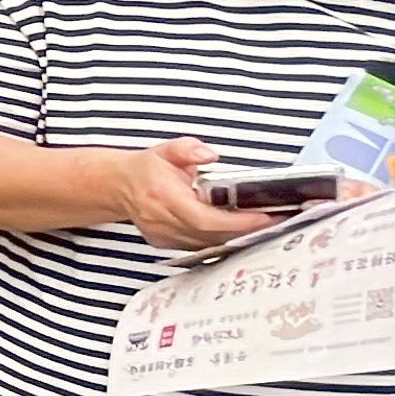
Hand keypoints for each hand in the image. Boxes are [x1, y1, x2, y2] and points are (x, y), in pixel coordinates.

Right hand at [115, 138, 265, 252]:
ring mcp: (163, 236)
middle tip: (274, 221)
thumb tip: (209, 155)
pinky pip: (200, 247)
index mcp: (163, 196)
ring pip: (208, 244)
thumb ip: (188, 149)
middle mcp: (162, 220)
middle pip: (212, 236)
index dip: (238, 222)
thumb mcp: (167, 150)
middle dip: (245, 230)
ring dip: (236, 236)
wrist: (119, 186)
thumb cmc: (146, 169)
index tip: (264, 217)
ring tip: (261, 225)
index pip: (206, 218)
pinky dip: (221, 239)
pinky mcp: (166, 244)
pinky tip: (236, 230)